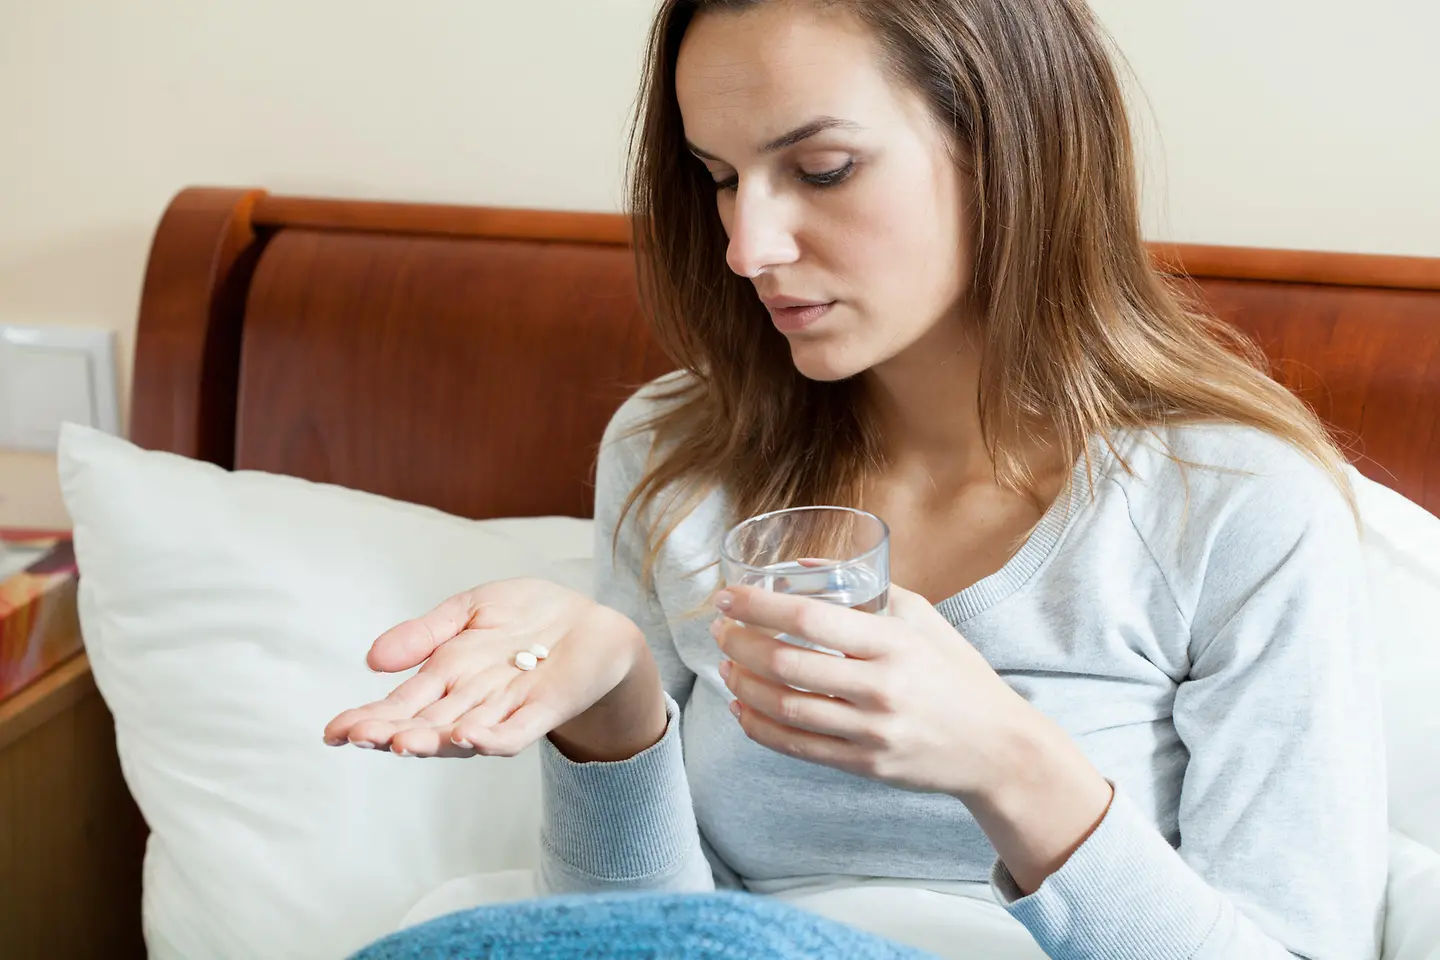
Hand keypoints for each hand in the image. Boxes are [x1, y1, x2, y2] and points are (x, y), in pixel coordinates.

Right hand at [323, 578, 664, 760]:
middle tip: (358, 737)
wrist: (590, 621)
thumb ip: (425, 634)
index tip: (333, 731)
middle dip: (389, 733)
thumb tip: (372, 662)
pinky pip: (513, 734)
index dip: (367, 719)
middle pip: (422, 725)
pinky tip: (468, 739)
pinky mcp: (541, 712)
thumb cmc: (527, 617)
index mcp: (445, 678)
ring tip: (402, 743)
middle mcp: (468, 702)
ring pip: (461, 735)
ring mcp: (504, 710)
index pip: (398, 706)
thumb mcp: (468, 611)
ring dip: (433, 742)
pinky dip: (491, 740)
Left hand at [714, 583, 1114, 892]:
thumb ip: (869, 590)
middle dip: (740, 642)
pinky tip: (741, 706)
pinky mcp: (863, 764)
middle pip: (787, 665)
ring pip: (785, 709)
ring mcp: (870, 732)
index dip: (758, 607)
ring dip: (743, 684)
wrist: (997, 748)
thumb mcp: (923, 619)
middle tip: (718, 627)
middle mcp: (880, 689)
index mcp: (894, 644)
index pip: (809, 622)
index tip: (728, 595)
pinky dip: (759, 726)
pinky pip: (796, 747)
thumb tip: (807, 565)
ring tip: (725, 663)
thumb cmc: (957, 674)